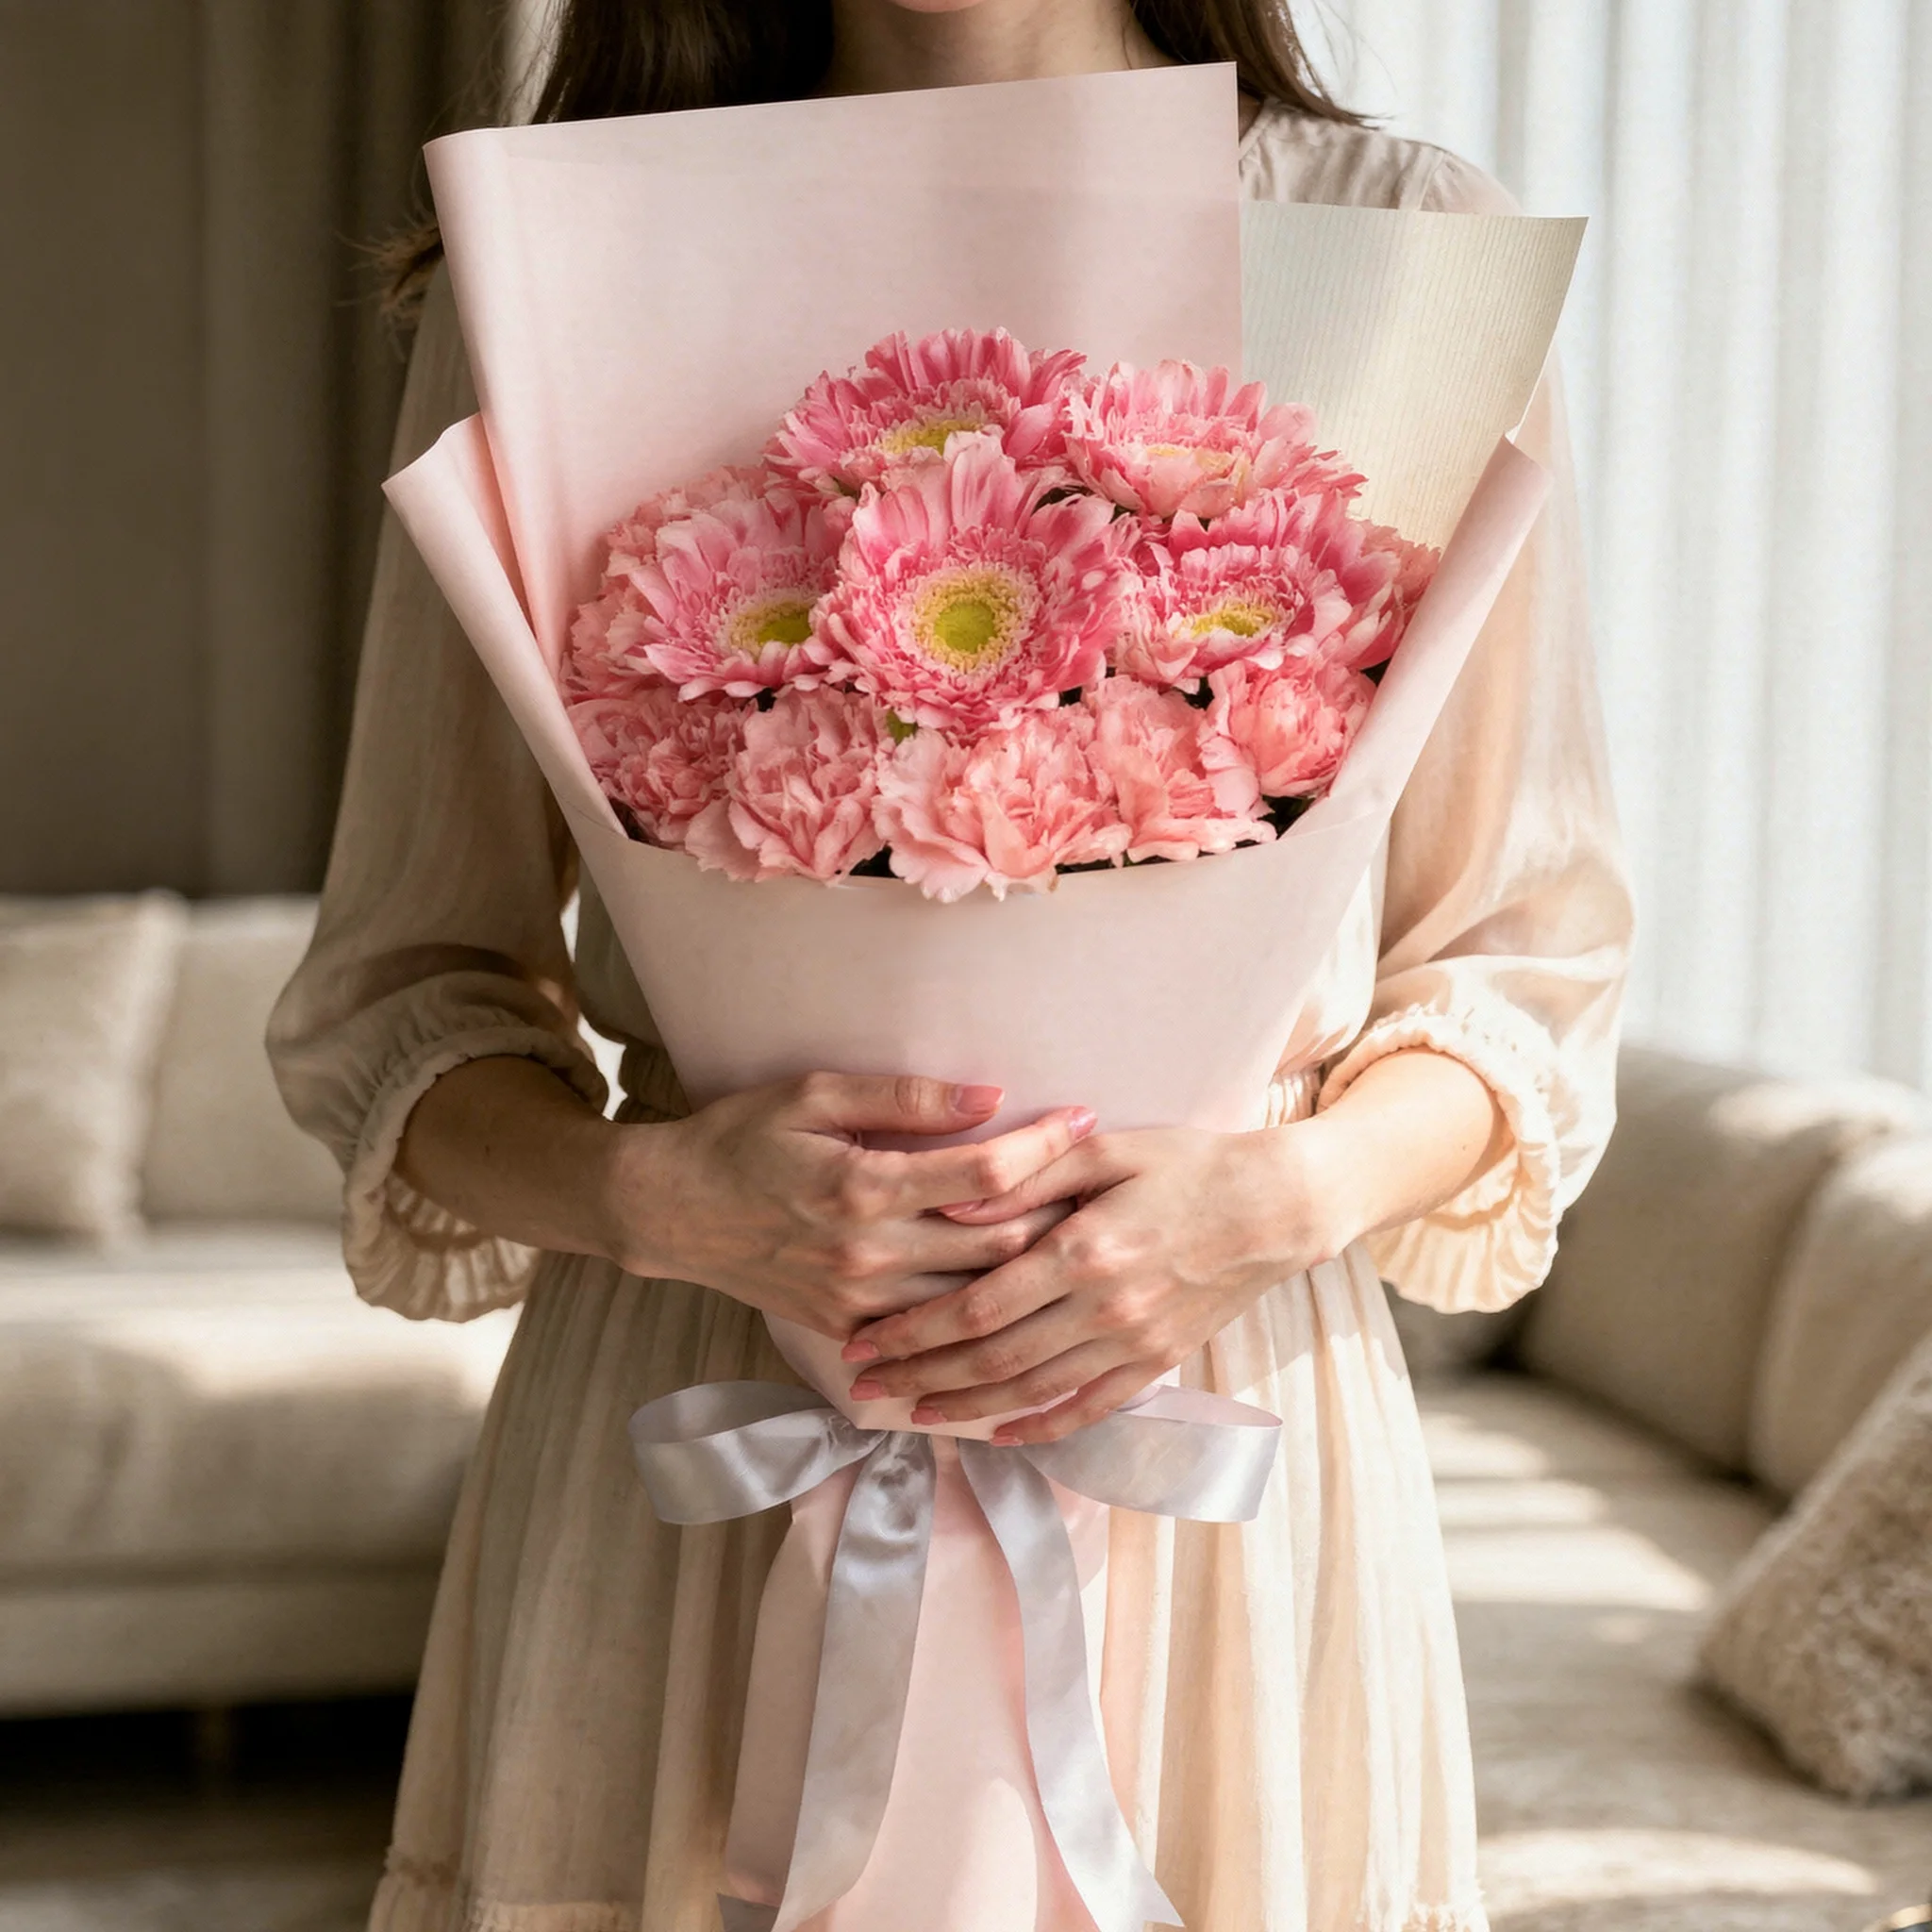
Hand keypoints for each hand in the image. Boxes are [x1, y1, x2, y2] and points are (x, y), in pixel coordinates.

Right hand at [604, 1073, 1094, 1340]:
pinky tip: (1024, 1293)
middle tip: (1110, 1184)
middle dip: (1062, 1214)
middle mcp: (871, 1255)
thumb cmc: (742, 1139)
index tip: (1087, 1117)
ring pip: (977, 1299)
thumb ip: (905, 1099)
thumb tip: (989, 1096)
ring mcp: (862, 1303)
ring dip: (1034, 1270)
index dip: (1045, 1145)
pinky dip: (983, 1314)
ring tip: (1087, 1236)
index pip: (984, 1173)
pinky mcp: (851, 1330)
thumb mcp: (815, 1095)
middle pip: (998, 1245)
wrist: (671, 1213)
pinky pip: (936, 1333)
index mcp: (866, 1189)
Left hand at [837, 1122, 1345, 1443]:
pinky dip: (1039, 1427)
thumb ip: (1026, 1176)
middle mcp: (1103, 1310)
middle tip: (862, 1386)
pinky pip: (1088, 1408)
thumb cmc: (1187, 1164)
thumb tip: (949, 1205)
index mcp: (1083, 1252)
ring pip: (1031, 1392)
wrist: (1277, 1208)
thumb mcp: (1105, 1150)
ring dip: (964, 1407)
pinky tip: (998, 1433)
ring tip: (910, 1412)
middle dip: (919, 1374)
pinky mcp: (1156, 1362)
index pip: (977, 1307)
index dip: (913, 1329)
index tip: (863, 1338)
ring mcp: (1132, 1344)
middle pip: (992, 1359)